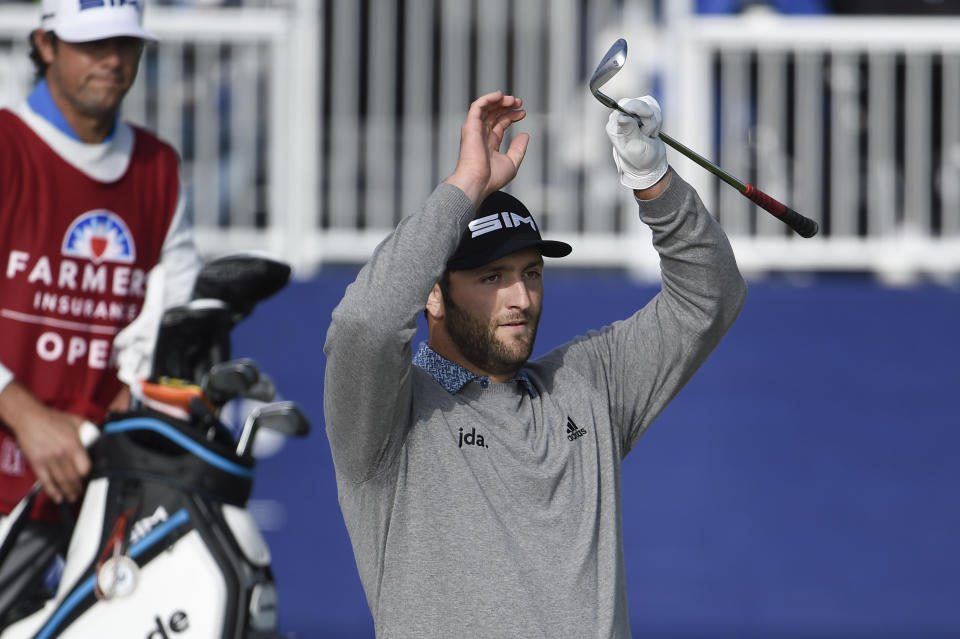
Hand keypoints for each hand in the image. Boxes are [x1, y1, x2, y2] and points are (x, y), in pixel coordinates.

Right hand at [0, 381, 90, 503]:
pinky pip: (45, 481)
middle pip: (73, 478)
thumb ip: (89, 430)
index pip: (84, 467)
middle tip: (81, 492)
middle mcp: (62, 455)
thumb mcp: (76, 421)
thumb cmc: (52, 418)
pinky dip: (52, 491)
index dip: (88, 475)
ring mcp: (48, 460)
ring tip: (72, 497)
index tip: (90, 478)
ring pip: (61, 481)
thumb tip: (100, 437)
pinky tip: (57, 497)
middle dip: (78, 487)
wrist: (29, 418)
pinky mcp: (37, 463)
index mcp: (73, 445)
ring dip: (68, 492)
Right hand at [444, 91, 529, 204]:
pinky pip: (477, 106)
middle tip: (519, 102)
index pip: (500, 124)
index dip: (512, 116)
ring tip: (513, 100)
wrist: (477, 181)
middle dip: (507, 106)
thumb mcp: (512, 162)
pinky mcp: (470, 126)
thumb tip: (525, 135)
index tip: (523, 113)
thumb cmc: (492, 178)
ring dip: (499, 101)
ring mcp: (475, 130)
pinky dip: (488, 98)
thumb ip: (519, 148)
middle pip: (494, 114)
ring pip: (486, 108)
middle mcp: (481, 135)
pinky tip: (500, 95)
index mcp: (489, 144)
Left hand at [605, 95, 667, 190]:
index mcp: (614, 125)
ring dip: (654, 120)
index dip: (638, 108)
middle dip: (648, 118)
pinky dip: (657, 119)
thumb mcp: (635, 147)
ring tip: (649, 135)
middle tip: (647, 134)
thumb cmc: (640, 159)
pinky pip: (654, 107)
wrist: (650, 163)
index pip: (624, 105)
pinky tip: (653, 131)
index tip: (648, 118)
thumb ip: (630, 131)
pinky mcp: (642, 113)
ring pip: (648, 105)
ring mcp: (631, 114)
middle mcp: (621, 117)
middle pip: (638, 103)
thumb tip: (621, 117)